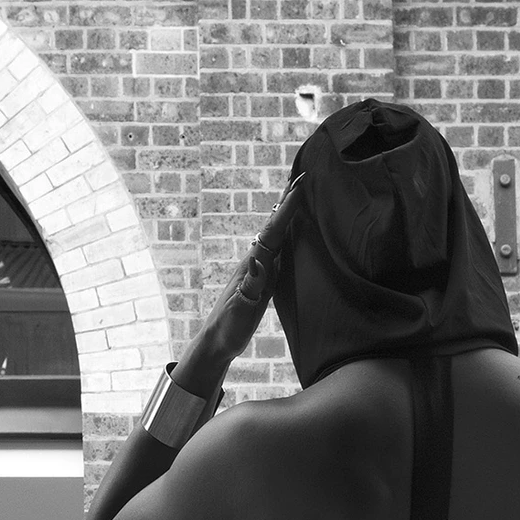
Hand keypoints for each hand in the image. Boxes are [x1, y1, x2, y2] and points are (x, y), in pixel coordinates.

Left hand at [173, 183, 299, 392]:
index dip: (287, 207)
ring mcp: (260, 271)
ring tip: (298, 196)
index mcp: (254, 264)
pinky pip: (279, 252)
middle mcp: (257, 262)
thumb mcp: (240, 308)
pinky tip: (292, 234)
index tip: (299, 184)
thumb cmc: (228, 327)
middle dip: (288, 202)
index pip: (274, 230)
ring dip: (288, 215)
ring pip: (277, 236)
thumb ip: (251, 285)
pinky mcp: (263, 281)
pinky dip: (288, 237)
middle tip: (302, 177)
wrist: (216, 342)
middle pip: (276, 226)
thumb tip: (258, 257)